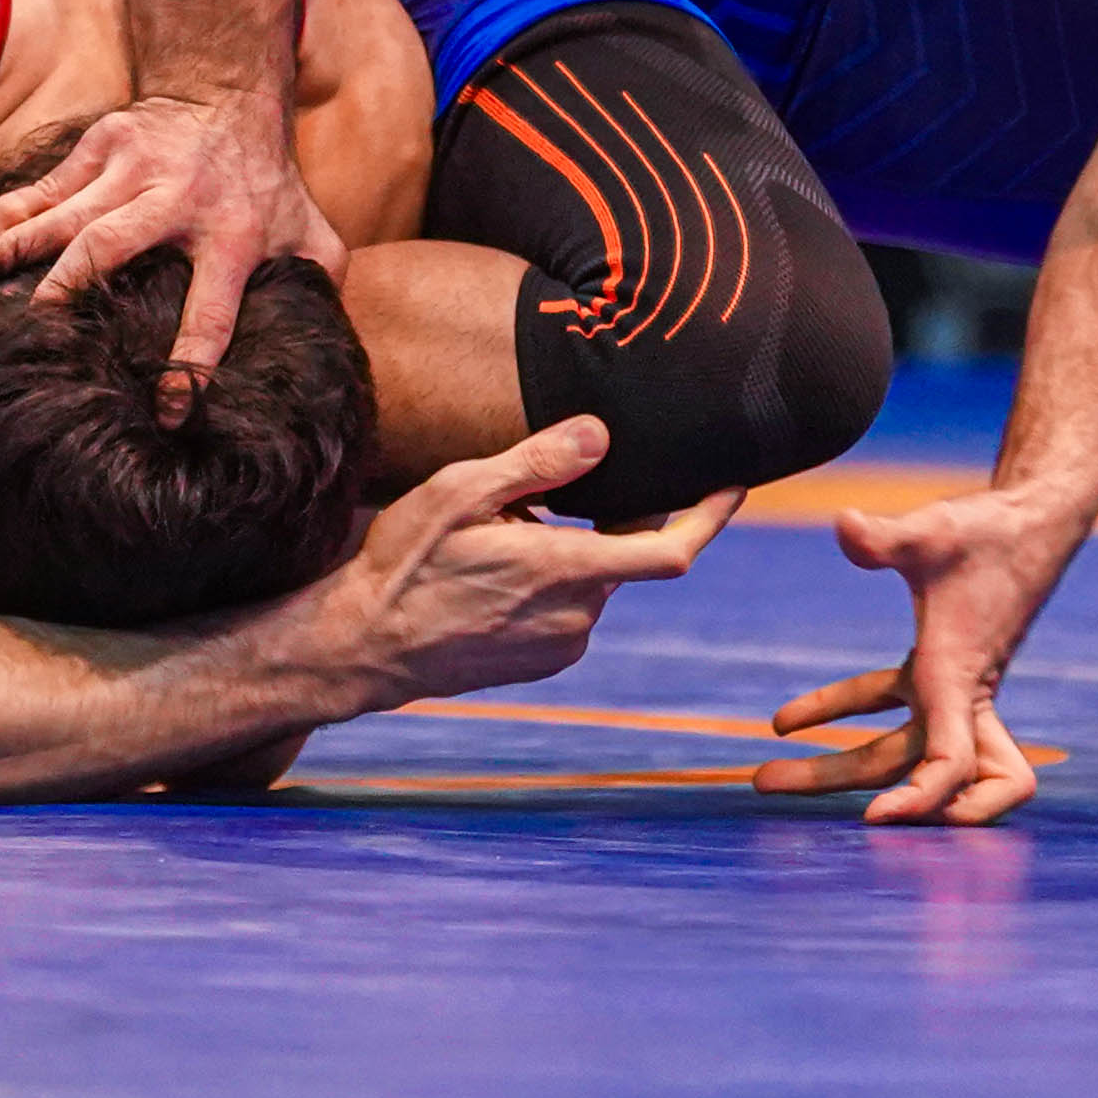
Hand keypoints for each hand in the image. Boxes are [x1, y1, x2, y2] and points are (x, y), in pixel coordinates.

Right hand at [0, 85, 341, 382]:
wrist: (230, 93)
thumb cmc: (266, 183)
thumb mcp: (309, 231)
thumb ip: (319, 283)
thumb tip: (323, 353)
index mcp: (235, 236)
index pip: (212, 310)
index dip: (190, 366)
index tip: (167, 411)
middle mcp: (178, 200)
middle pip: (109, 249)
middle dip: (67, 291)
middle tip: (30, 334)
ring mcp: (133, 167)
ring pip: (66, 214)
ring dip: (18, 249)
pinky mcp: (100, 144)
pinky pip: (45, 185)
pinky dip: (10, 215)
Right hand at [311, 419, 740, 702]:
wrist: (363, 647)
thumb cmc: (404, 564)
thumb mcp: (459, 493)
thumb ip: (535, 464)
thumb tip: (600, 435)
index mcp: (567, 572)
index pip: (673, 552)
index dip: (711, 518)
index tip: (733, 485)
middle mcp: (577, 616)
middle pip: (627, 553)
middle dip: (606, 516)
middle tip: (536, 493)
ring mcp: (562, 645)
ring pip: (595, 578)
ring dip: (570, 549)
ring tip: (499, 535)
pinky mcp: (545, 662)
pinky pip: (571, 607)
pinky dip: (554, 580)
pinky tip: (496, 571)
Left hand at [749, 474, 1090, 825]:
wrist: (1033, 523)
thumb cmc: (988, 532)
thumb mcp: (932, 531)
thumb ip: (886, 537)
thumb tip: (842, 524)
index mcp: (957, 677)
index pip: (951, 761)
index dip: (922, 798)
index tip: (877, 818)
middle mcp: (958, 697)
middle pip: (906, 769)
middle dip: (837, 782)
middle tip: (762, 783)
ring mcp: (950, 689)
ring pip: (896, 750)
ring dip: (836, 767)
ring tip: (767, 774)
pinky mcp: (939, 671)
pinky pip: (890, 710)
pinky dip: (846, 713)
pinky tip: (791, 718)